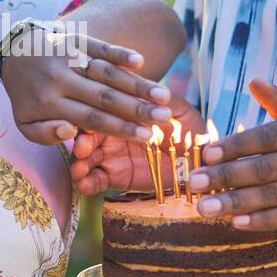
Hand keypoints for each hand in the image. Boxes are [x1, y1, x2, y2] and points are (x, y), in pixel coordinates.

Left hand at [1, 31, 173, 144]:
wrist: (13, 54)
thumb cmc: (28, 96)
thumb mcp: (25, 123)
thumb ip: (45, 135)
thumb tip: (71, 133)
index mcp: (50, 104)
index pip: (92, 119)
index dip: (121, 128)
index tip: (147, 137)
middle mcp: (60, 79)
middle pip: (104, 96)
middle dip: (137, 108)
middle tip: (165, 117)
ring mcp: (68, 57)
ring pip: (106, 72)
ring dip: (136, 83)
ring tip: (163, 95)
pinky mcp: (75, 38)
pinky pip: (99, 45)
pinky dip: (119, 52)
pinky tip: (140, 61)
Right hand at [69, 93, 204, 194]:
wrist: (198, 159)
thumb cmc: (188, 130)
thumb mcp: (180, 111)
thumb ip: (166, 101)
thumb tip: (157, 92)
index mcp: (121, 114)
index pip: (103, 112)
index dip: (94, 117)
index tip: (90, 122)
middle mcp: (110, 134)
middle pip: (88, 137)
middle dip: (81, 143)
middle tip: (81, 148)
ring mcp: (110, 156)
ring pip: (85, 160)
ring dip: (78, 164)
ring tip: (78, 170)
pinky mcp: (114, 178)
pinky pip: (95, 181)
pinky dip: (87, 183)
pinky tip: (85, 185)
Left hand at [187, 79, 276, 228]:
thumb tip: (254, 81)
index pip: (265, 138)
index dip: (235, 146)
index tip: (206, 153)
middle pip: (263, 170)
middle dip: (226, 177)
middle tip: (194, 183)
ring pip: (270, 197)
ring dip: (234, 203)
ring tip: (203, 207)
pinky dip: (260, 221)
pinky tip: (234, 222)